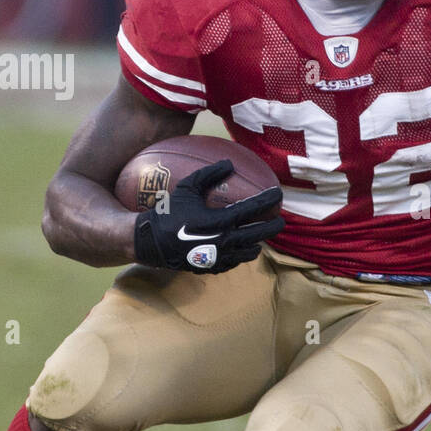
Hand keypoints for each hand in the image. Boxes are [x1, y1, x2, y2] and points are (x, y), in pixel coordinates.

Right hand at [133, 160, 284, 272]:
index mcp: (220, 221)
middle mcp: (224, 241)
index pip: (253, 210)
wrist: (150, 242)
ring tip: (262, 236)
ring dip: (258, 242)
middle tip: (281, 220)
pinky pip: (235, 262)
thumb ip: (209, 174)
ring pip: (249, 252)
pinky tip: (243, 248)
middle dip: (273, 226)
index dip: (268, 201)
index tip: (278, 194)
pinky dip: (242, 254)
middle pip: (258, 234)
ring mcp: (220, 257)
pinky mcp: (213, 268)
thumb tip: (229, 163)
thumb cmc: (168, 212)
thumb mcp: (187, 188)